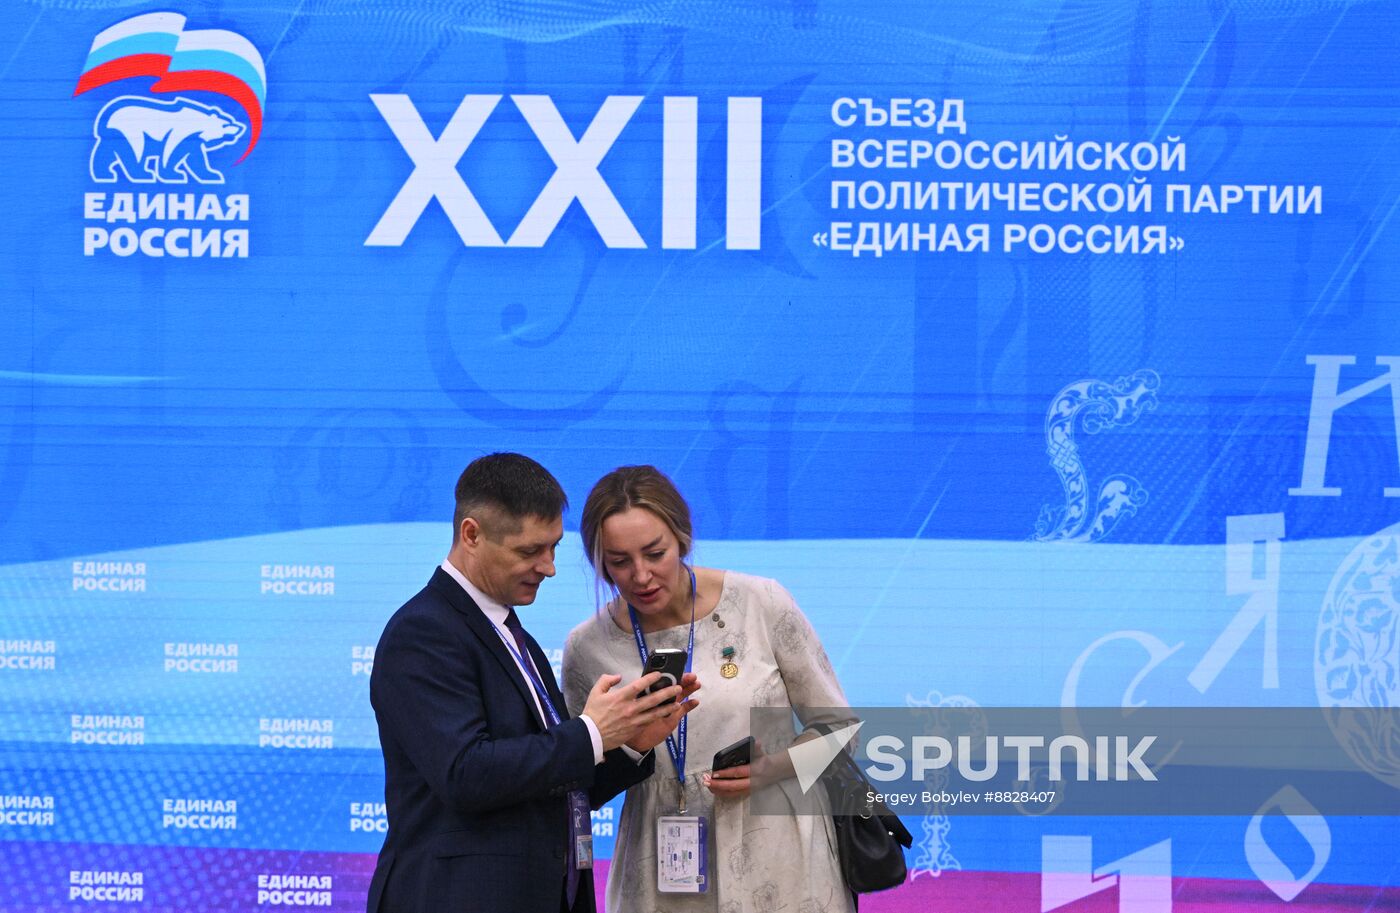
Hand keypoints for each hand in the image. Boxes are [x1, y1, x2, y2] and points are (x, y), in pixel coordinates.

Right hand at [582, 672, 698, 751]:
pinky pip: (650, 722)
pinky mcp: (635, 730)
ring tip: (678, 703)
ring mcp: (634, 720)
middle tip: (677, 687)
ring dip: (668, 707)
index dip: (650, 678)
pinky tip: (666, 715)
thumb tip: (618, 676)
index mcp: (620, 697)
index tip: (659, 674)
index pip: (639, 685)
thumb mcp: (595, 692)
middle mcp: (630, 708)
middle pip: (652, 699)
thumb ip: (606, 680)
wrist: (591, 736)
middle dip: (667, 692)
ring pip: (655, 713)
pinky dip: (659, 718)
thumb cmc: (593, 714)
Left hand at [703, 739, 779, 798]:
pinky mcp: (747, 793)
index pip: (738, 773)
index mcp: (755, 771)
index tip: (714, 773)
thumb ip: (757, 748)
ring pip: (731, 793)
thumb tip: (757, 742)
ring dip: (718, 790)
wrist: (775, 772)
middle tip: (706, 781)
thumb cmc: (765, 761)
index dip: (726, 774)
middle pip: (733, 786)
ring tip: (707, 785)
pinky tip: (713, 789)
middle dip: (718, 784)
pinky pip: (733, 795)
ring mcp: (749, 789)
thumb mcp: (761, 753)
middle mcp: (752, 782)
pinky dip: (722, 793)